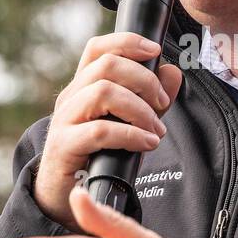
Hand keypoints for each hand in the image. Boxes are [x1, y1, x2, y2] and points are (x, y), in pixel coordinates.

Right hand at [34, 32, 183, 233]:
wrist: (67, 195)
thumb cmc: (99, 155)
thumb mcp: (130, 123)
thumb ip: (151, 100)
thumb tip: (172, 72)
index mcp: (83, 86)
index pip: (98, 48)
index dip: (127, 42)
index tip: (156, 50)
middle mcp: (71, 97)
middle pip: (107, 65)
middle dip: (144, 80)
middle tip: (162, 103)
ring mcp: (64, 120)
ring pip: (103, 92)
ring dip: (139, 109)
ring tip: (156, 129)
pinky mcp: (64, 145)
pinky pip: (100, 130)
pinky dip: (131, 135)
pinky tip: (147, 143)